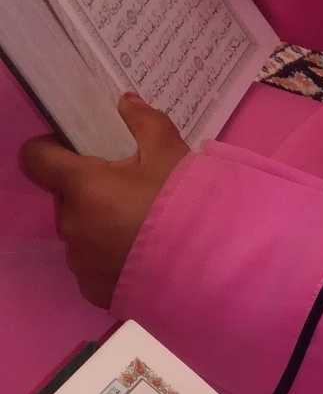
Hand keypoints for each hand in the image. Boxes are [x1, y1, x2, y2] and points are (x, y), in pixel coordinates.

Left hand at [19, 96, 188, 307]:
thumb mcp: (172, 155)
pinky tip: (139, 259)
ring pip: (79, 233)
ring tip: (139, 232)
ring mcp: (81, 262)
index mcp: (83, 186)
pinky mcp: (95, 290)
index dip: (52, 150)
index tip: (78, 154)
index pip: (36, 158)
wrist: (214, 270)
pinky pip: (91, 266)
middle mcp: (72, 225)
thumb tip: (126, 103)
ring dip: (98, 227)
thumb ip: (145, 122)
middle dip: (89, 192)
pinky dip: (108, 260)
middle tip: (130, 195)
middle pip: (66, 198)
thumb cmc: (187, 208)